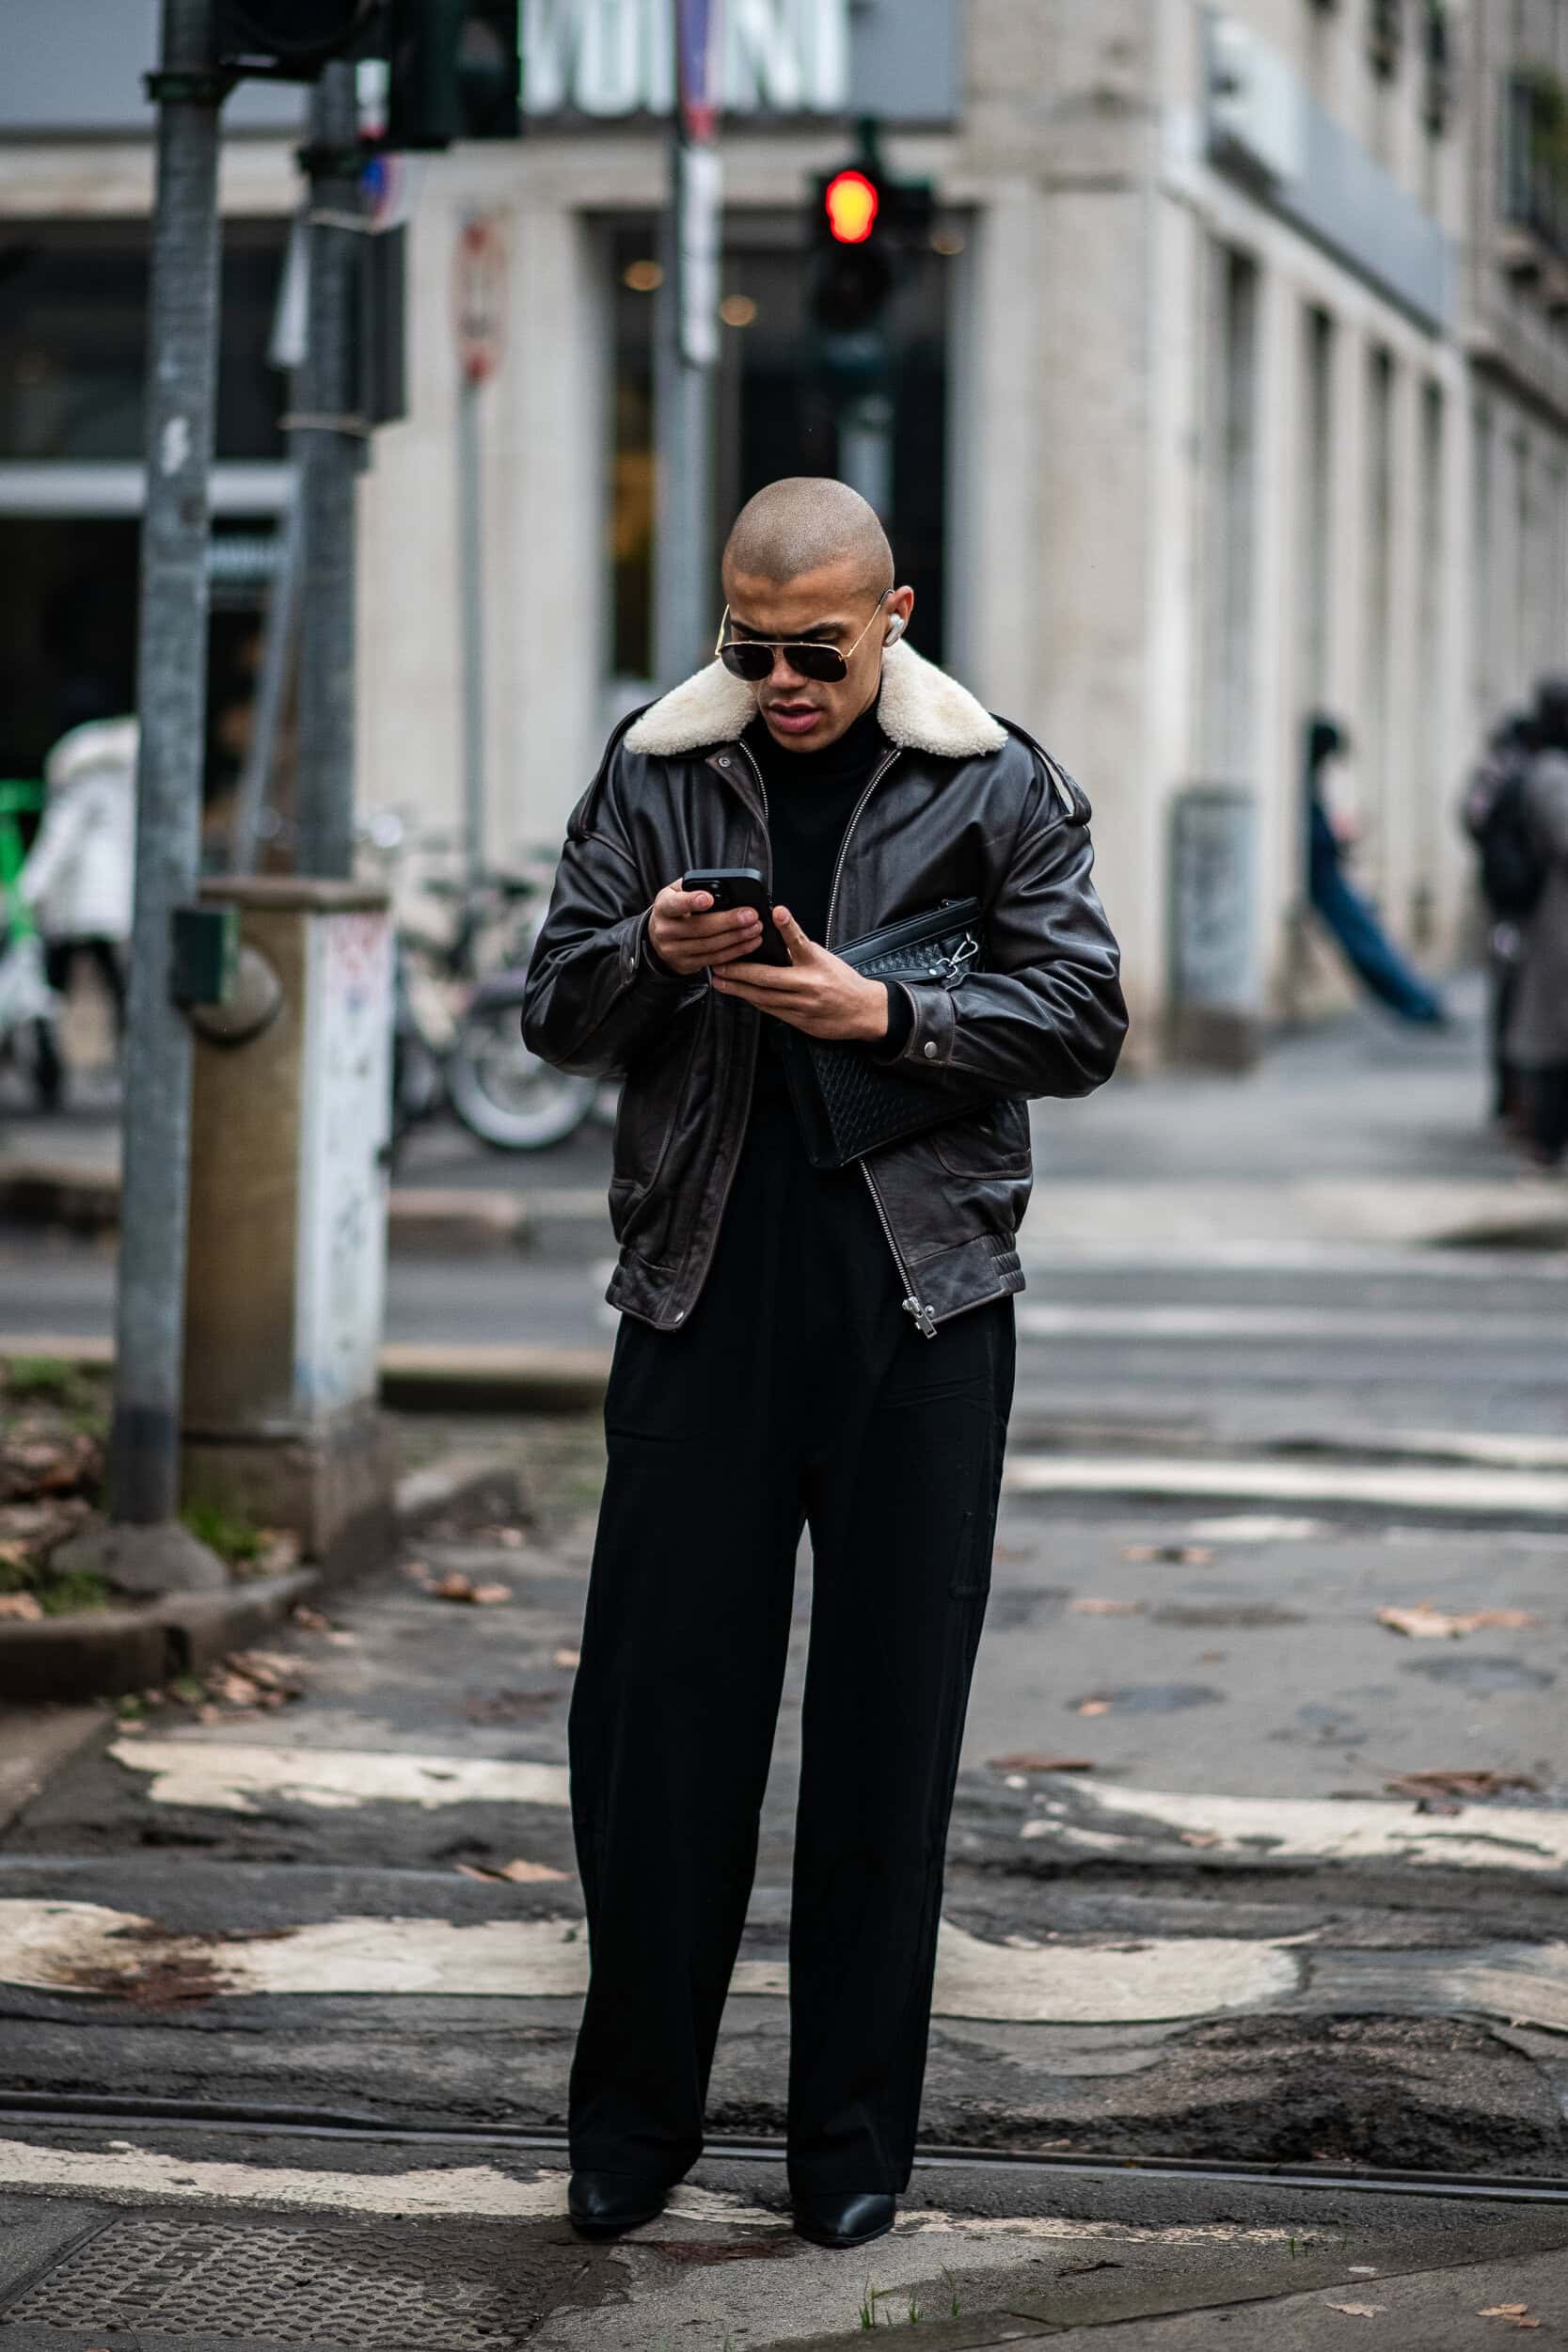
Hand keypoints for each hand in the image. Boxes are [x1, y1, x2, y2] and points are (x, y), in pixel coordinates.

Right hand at [647, 880, 763, 975]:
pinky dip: (735, 951)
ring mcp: (674, 951)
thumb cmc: (675, 909)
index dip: (692, 902)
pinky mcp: (685, 965)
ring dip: (737, 938)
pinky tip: (749, 943)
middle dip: (729, 921)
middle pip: (700, 927)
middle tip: (750, 915)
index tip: (709, 899)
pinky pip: (714, 959)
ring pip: (710, 946)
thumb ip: (694, 886)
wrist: (659, 937)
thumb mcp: (677, 893)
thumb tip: (723, 884)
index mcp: (663, 907)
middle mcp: (665, 930)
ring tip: (755, 928)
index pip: (676, 904)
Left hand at [709, 907, 889, 1040]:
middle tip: (720, 964)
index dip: (788, 927)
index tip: (778, 913)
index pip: (800, 942)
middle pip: (769, 978)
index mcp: (818, 964)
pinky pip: (771, 1010)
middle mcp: (810, 984)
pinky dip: (753, 1000)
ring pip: (764, 997)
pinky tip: (740, 994)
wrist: (863, 1012)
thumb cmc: (843, 982)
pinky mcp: (800, 1020)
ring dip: (739, 989)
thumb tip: (773, 939)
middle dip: (740, 972)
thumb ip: (800, 951)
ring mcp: (803, 1005)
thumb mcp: (825, 959)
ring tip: (720, 981)